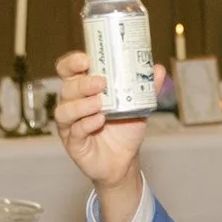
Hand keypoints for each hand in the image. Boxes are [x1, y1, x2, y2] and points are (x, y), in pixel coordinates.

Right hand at [52, 50, 148, 203]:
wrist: (125, 161)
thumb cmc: (125, 129)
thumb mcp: (138, 106)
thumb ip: (146, 87)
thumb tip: (157, 68)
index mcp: (83, 89)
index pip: (68, 70)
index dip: (72, 63)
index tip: (85, 60)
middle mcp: (72, 104)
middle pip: (67, 88)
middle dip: (82, 84)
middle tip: (101, 83)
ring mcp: (70, 124)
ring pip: (65, 110)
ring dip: (81, 105)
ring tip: (99, 104)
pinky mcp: (72, 143)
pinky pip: (74, 131)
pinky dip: (86, 124)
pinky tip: (99, 121)